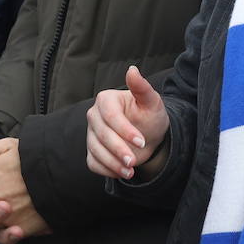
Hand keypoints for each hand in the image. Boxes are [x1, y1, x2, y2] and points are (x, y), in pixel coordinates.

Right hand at [86, 65, 169, 179]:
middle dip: (118, 149)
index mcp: (106, 99)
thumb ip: (142, 87)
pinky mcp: (92, 151)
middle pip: (101, 135)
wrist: (148, 136)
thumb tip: (132, 70)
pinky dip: (107, 170)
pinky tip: (123, 172)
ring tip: (131, 170)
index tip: (141, 141)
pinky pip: (94, 163)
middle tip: (133, 161)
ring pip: (95, 151)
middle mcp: (94, 115)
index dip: (124, 130)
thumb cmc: (149, 115)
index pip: (110, 116)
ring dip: (113, 163)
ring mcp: (91, 134)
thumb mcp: (151, 102)